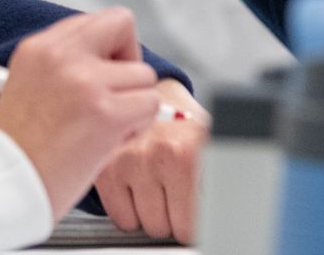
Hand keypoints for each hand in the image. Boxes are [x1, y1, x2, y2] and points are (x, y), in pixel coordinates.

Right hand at [0, 8, 163, 218]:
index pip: (96, 21)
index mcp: (39, 48)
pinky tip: (109, 142)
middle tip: (116, 94)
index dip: (109, 47)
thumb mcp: (29, 87)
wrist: (4, 187)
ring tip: (104, 129)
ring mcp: (84, 82)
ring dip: (134, 104)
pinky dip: (137, 126)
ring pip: (144, 75)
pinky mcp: (105, 113)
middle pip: (122, 25)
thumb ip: (67, 67)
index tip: (105, 73)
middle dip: (129, 60)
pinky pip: (150, 106)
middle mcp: (60, 56)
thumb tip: (113, 62)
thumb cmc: (20, 150)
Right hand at [91, 76, 208, 242]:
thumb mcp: (212, 151)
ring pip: (140, 224)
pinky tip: (139, 188)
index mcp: (185, 154)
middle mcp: (154, 155)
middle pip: (164, 227)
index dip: (193, 222)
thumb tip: (219, 217)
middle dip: (171, 217)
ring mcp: (125, 160)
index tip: (193, 214)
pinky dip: (129, 210)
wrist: (160, 96)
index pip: (190, 223)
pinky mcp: (105, 166)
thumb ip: (216, 184)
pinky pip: (119, 216)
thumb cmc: (187, 127)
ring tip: (157, 188)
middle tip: (175, 193)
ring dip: (149, 214)